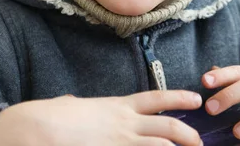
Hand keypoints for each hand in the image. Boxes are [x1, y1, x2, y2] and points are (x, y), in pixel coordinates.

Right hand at [0, 90, 203, 145]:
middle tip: (199, 140)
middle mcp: (125, 122)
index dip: (179, 97)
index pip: (155, 98)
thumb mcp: (69, 106)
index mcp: (116, 106)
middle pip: (168, 124)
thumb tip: (71, 103)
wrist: (40, 128)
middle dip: (188, 132)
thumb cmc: (50, 116)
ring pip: (162, 144)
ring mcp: (122, 142)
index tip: (196, 99)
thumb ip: (77, 105)